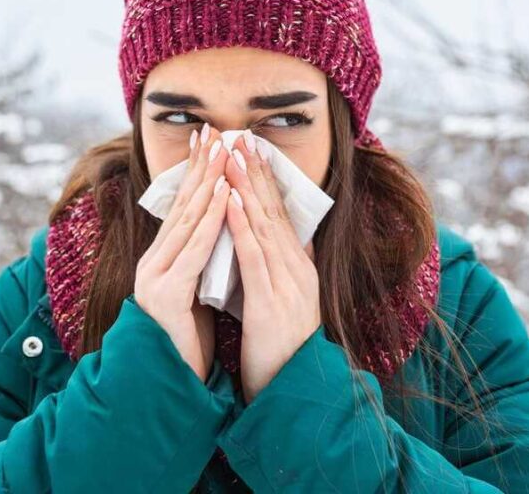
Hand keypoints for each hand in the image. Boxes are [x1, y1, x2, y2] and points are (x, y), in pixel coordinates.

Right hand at [134, 123, 229, 381]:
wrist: (165, 385)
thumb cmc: (185, 343)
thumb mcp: (195, 292)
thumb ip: (202, 263)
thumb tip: (221, 233)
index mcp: (164, 261)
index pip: (182, 209)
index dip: (197, 174)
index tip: (210, 143)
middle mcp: (155, 261)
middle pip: (182, 205)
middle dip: (200, 167)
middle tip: (214, 130)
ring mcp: (156, 275)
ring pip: (187, 220)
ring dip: (207, 182)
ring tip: (222, 151)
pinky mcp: (166, 293)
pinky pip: (194, 250)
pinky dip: (210, 220)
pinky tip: (222, 196)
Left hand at [222, 131, 320, 403]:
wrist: (294, 393)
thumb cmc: (280, 351)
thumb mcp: (280, 302)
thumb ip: (273, 272)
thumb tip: (262, 243)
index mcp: (298, 268)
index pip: (280, 214)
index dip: (264, 180)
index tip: (250, 148)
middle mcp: (296, 269)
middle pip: (274, 210)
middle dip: (255, 172)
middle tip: (239, 135)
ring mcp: (287, 284)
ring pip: (264, 225)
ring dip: (246, 187)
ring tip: (232, 154)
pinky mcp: (271, 302)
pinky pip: (253, 256)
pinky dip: (240, 225)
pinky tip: (230, 201)